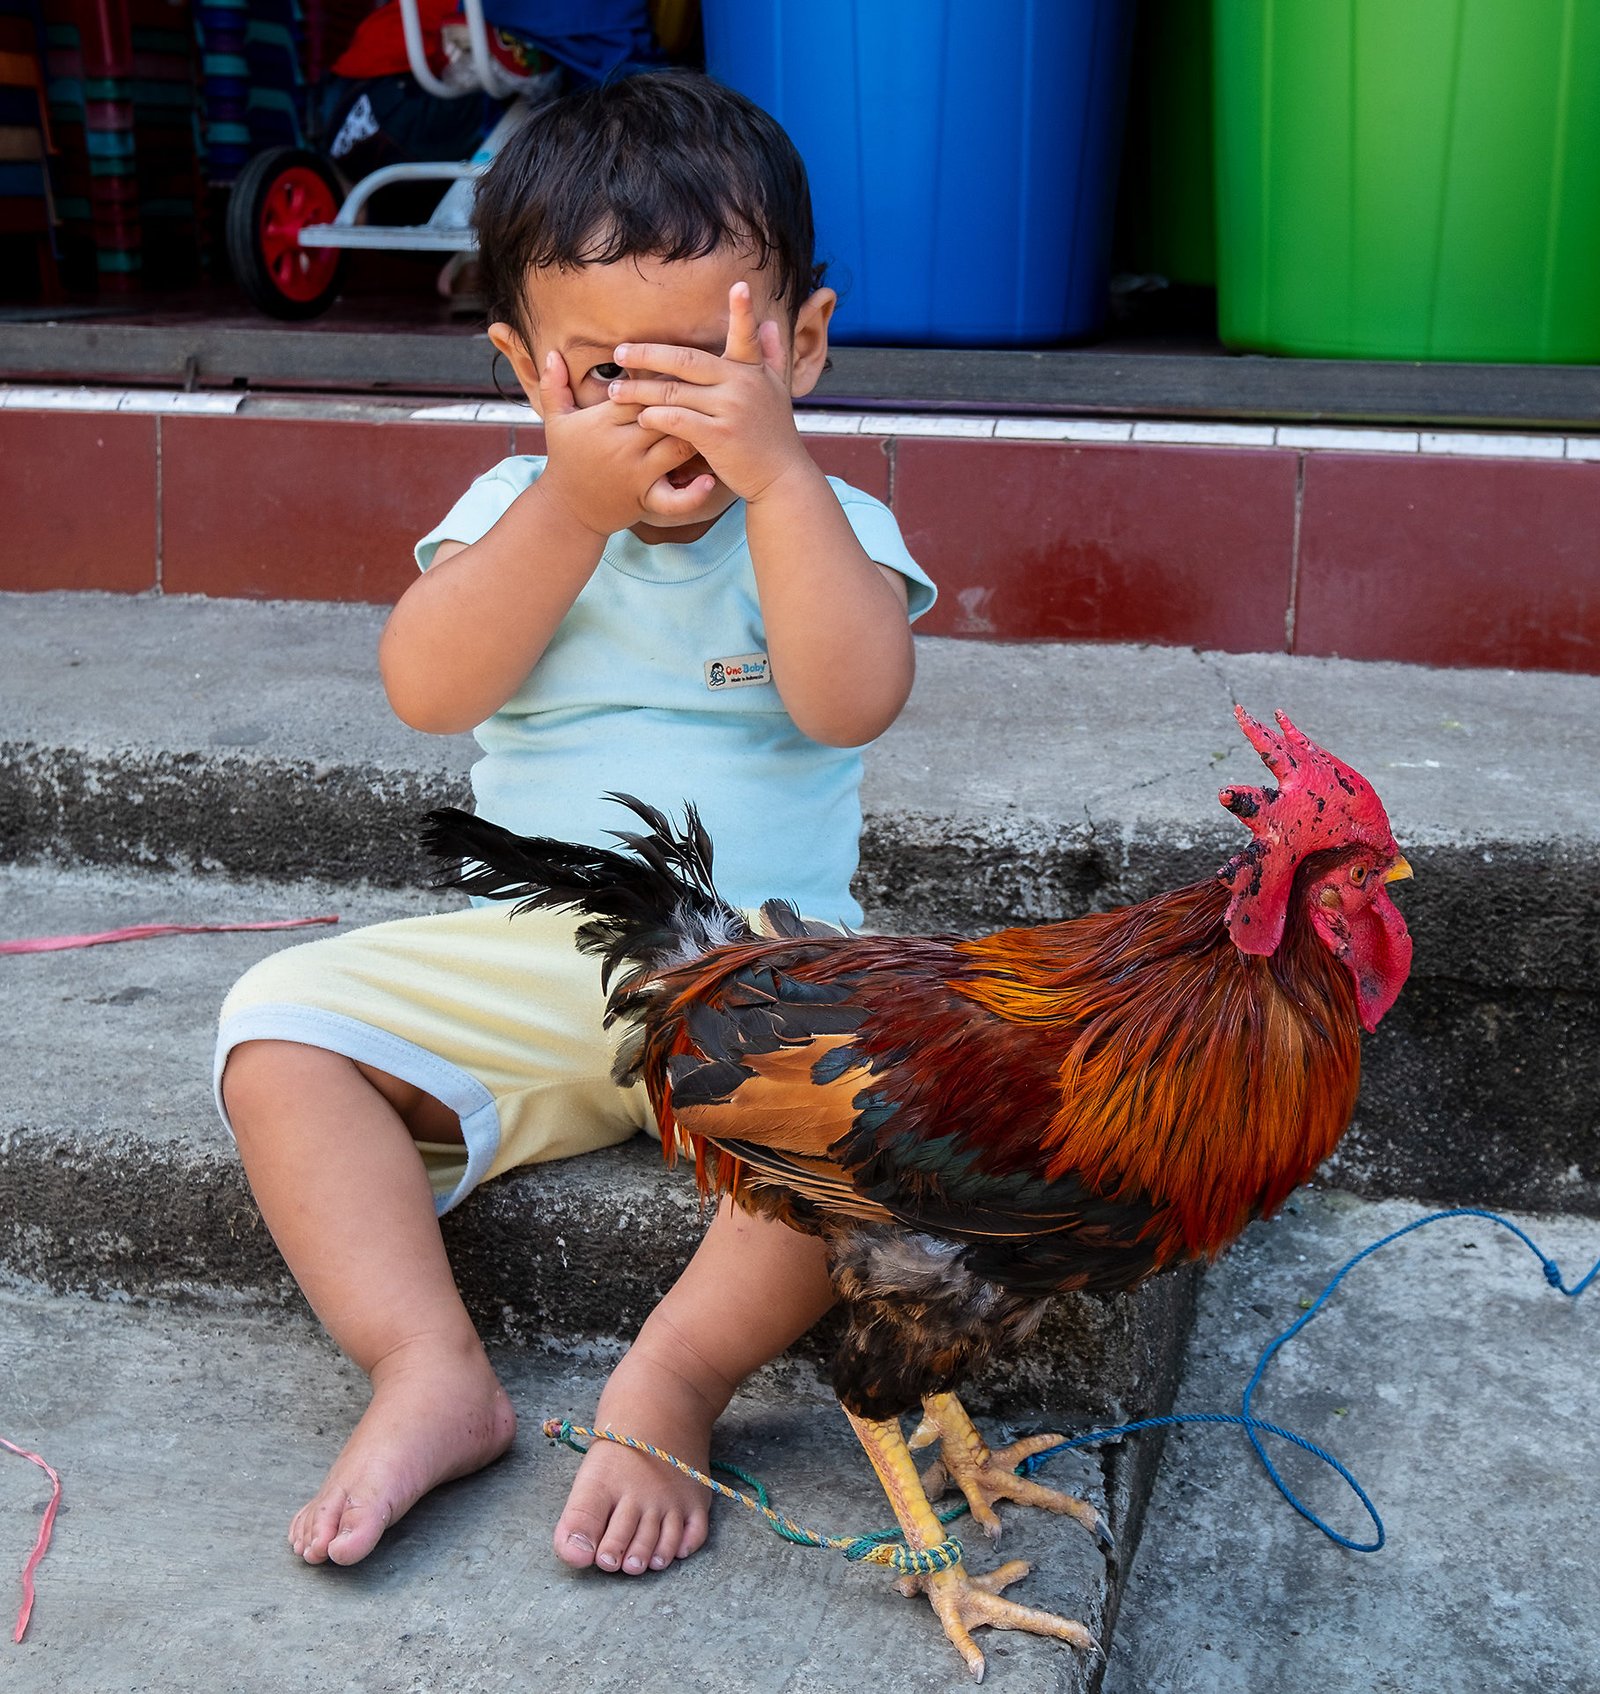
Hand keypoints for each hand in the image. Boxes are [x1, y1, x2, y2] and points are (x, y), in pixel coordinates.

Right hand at [534, 349, 700, 536]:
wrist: (567, 510)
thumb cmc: (565, 459)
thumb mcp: (555, 421)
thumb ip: (554, 385)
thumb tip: (551, 353)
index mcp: (602, 421)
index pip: (641, 391)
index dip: (662, 378)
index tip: (682, 368)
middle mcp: (622, 445)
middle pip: (665, 415)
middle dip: (687, 403)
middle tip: (713, 391)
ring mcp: (636, 474)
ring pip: (678, 448)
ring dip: (699, 436)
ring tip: (717, 423)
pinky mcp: (646, 500)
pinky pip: (675, 499)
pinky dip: (694, 493)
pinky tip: (709, 480)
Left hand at [605, 282, 815, 508]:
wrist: (781, 478)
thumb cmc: (773, 435)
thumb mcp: (777, 392)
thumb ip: (771, 357)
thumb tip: (772, 324)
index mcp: (752, 372)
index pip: (746, 336)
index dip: (743, 311)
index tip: (739, 285)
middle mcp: (742, 385)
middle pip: (686, 360)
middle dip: (648, 355)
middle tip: (620, 352)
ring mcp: (731, 410)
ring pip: (674, 392)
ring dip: (640, 391)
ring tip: (616, 391)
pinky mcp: (719, 437)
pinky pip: (677, 420)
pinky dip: (655, 417)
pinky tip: (640, 417)